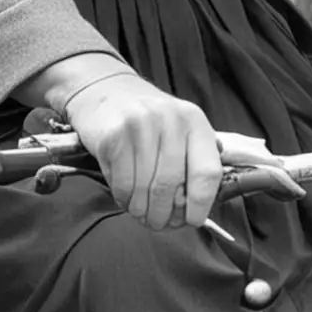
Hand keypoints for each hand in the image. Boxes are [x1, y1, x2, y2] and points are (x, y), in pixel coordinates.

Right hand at [59, 73, 223, 233]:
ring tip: (140, 212)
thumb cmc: (146, 119)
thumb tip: (197, 207)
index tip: (192, 219)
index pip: (208, 172)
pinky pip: (123, 184)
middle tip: (158, 223)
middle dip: (164, 214)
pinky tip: (125, 196)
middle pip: (172, 186)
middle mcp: (170, 120)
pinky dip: (124, 198)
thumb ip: (192, 160)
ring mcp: (140, 125)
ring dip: (142, 210)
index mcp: (194, 121)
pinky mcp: (113, 135)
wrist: (102, 89)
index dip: (202, 204)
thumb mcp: (179, 128)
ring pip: (145, 189)